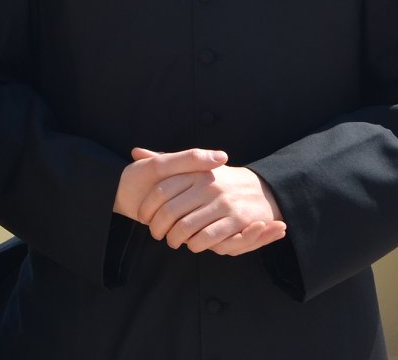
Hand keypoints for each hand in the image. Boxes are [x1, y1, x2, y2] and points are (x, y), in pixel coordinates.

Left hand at [115, 147, 286, 255]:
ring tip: (173, 241)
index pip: (161, 191)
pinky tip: (193, 245)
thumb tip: (135, 152)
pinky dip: (196, 244)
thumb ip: (166, 161)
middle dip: (158, 227)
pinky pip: (208, 237)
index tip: (142, 217)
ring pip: (186, 227)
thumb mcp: (194, 166)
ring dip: (176, 239)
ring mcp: (223, 201)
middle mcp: (208, 184)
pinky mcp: (237, 218)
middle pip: (170, 212)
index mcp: (195, 171)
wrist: (261, 190)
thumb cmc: (219, 180)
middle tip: (157, 234)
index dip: (147, 207)